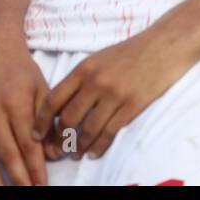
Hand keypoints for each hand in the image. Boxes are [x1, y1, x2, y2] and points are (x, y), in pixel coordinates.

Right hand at [0, 27, 50, 185]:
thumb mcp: (41, 89)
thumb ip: (49, 122)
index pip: (28, 145)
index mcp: (17, 104)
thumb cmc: (20, 69)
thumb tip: (56, 153)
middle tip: (30, 194)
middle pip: (7, 155)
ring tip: (6, 195)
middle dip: (19, 180)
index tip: (43, 186)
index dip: (36, 169)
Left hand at [33, 29, 197, 160]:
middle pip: (68, 118)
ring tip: (75, 154)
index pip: (53, 99)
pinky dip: (99, 146)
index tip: (35, 134)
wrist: (164, 45)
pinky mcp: (132, 105)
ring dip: (78, 146)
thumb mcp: (99, 58)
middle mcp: (95, 82)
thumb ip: (81, 78)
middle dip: (59, 139)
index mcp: (84, 68)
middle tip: (57, 150)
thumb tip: (61, 105)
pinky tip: (93, 152)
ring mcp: (114, 94)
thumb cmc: (131, 51)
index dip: (41, 121)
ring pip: (88, 129)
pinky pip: (110, 132)